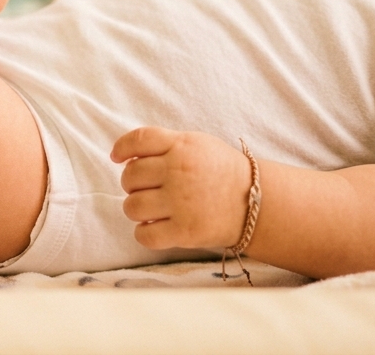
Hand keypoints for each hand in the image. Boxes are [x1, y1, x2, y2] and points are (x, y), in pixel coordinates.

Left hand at [111, 127, 252, 250]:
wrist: (256, 202)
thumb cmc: (220, 170)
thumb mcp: (196, 144)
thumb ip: (164, 144)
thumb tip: (125, 154)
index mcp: (181, 147)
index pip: (138, 140)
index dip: (121, 148)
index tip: (117, 158)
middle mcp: (179, 172)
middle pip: (130, 176)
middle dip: (132, 183)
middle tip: (146, 188)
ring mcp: (181, 203)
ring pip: (132, 207)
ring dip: (136, 209)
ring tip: (151, 209)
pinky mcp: (185, 231)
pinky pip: (145, 235)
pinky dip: (144, 233)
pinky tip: (154, 228)